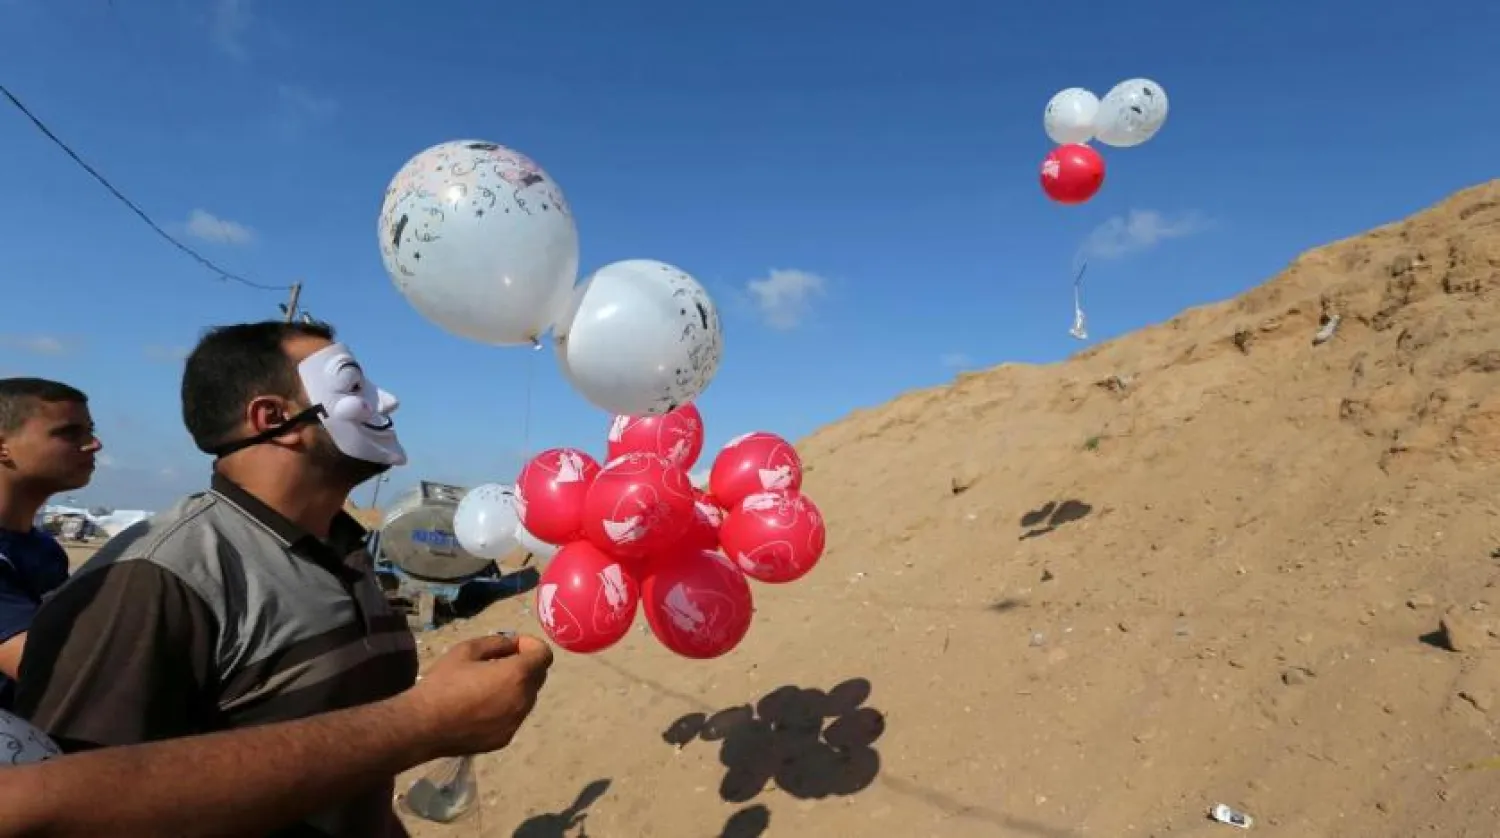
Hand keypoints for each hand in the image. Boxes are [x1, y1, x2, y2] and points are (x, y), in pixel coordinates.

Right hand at [402, 633, 553, 758]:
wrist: (423, 726)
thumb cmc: (443, 684)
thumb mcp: (466, 650)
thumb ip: (496, 643)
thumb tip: (512, 644)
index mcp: (517, 675)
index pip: (544, 655)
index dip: (533, 646)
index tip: (515, 646)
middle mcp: (523, 700)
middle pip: (538, 677)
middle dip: (526, 665)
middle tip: (500, 662)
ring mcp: (515, 722)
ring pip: (527, 698)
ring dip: (517, 687)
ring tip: (488, 685)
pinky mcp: (505, 738)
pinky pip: (514, 717)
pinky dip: (506, 707)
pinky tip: (481, 707)